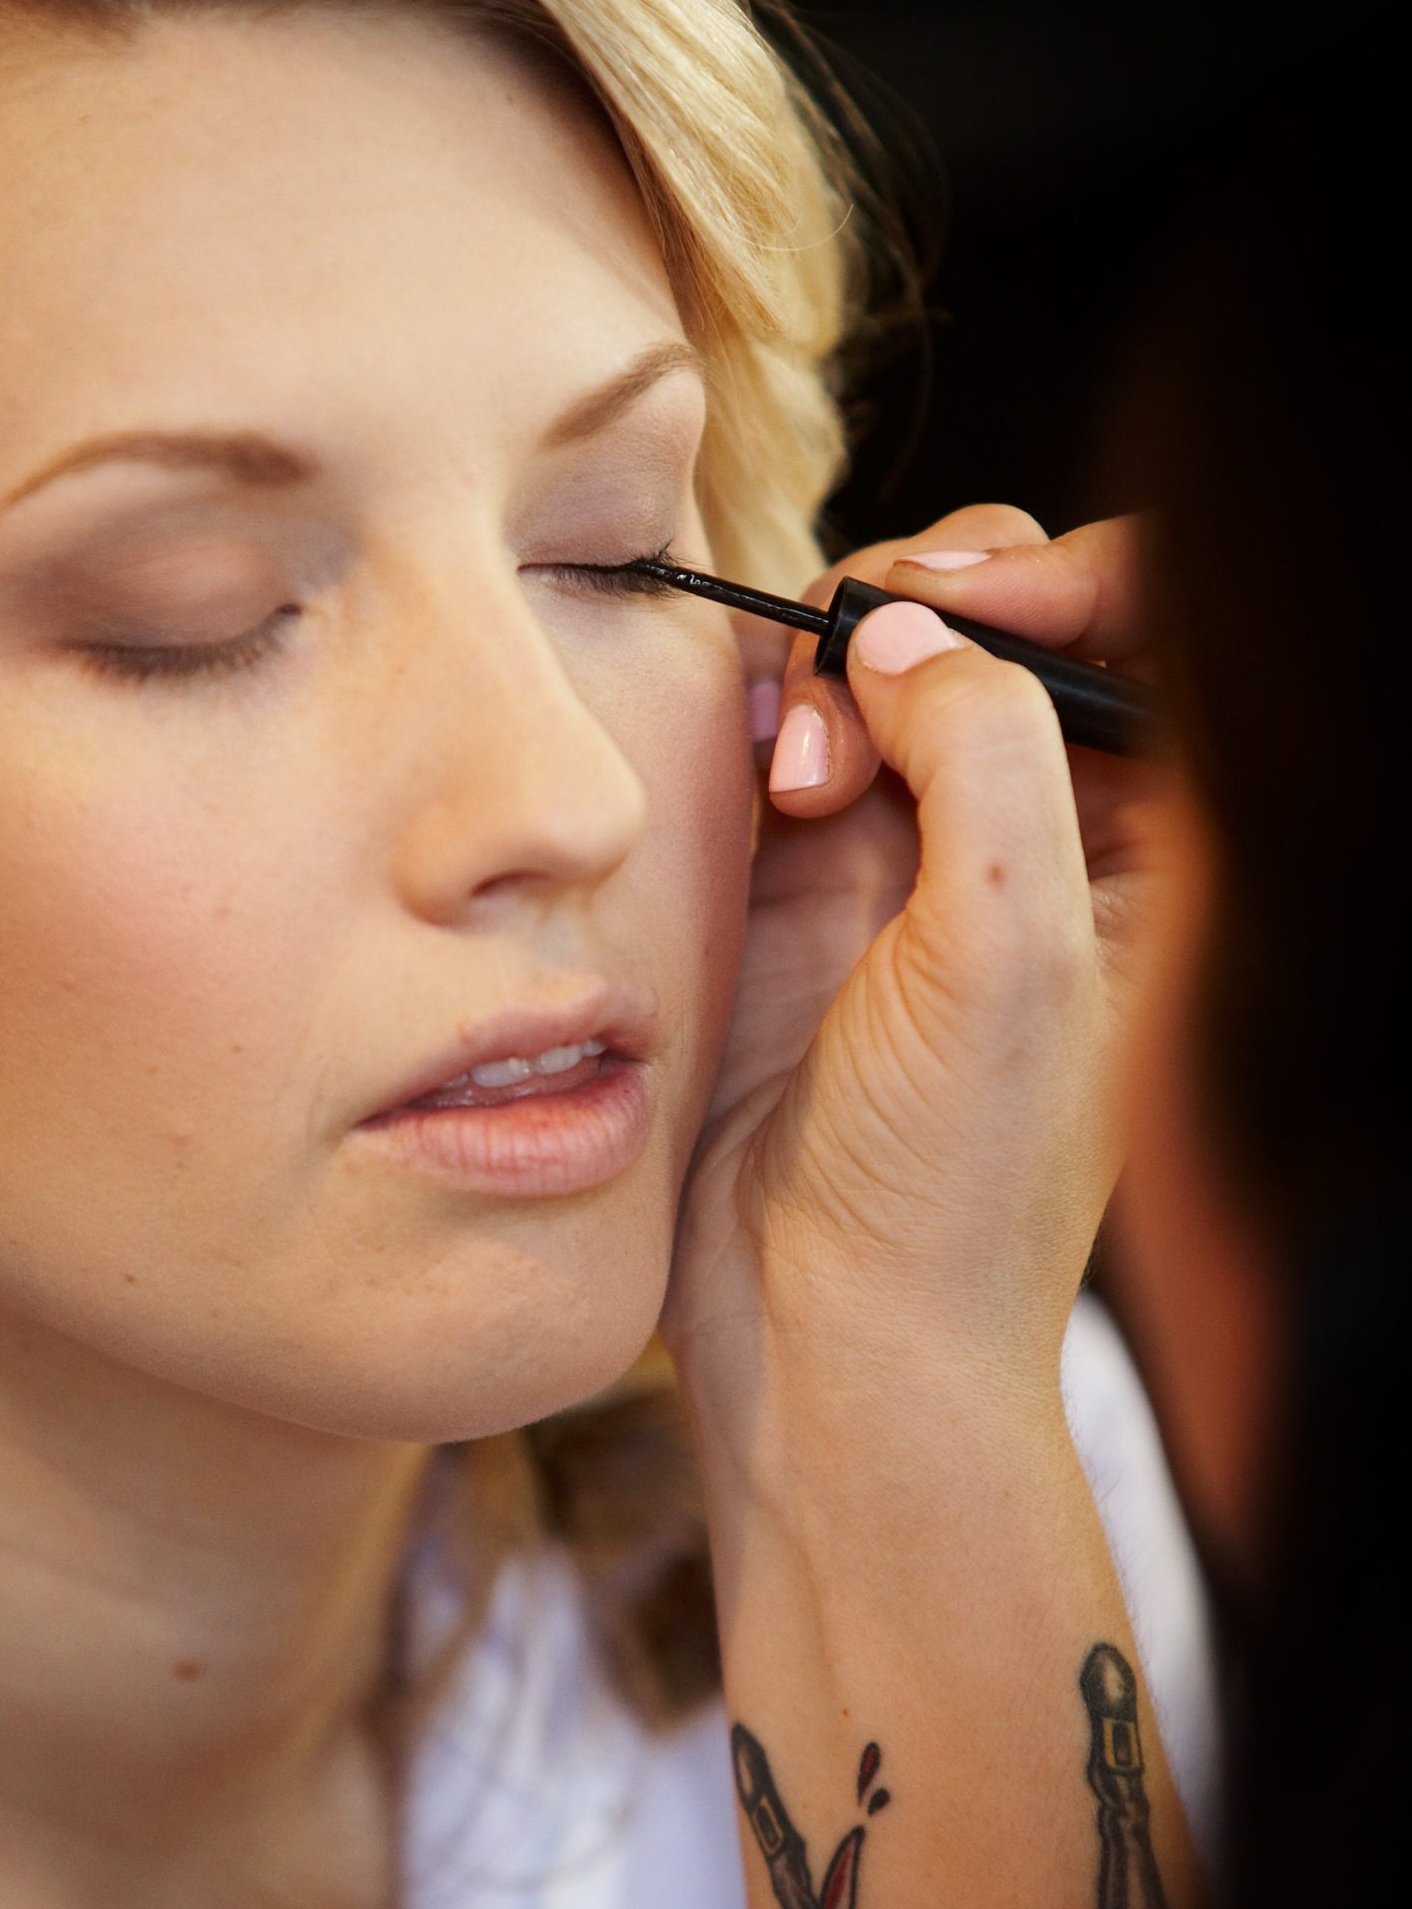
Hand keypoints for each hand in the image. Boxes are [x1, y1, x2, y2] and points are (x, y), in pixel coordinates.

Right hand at [662, 506, 1169, 1446]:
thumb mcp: (1011, 952)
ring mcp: (915, 853)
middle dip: (931, 621)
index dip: (1065, 581)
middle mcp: (1041, 836)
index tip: (970, 606)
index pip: (1146, 633)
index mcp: (1150, 852)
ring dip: (836, 679)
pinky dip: (767, 724)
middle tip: (861, 695)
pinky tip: (759, 784)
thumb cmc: (953, 1185)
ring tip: (798, 778)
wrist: (817, 1327)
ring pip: (883, 665)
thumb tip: (904, 630)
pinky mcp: (803, 883)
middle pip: (1003, 623)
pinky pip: (789, 735)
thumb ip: (984, 755)